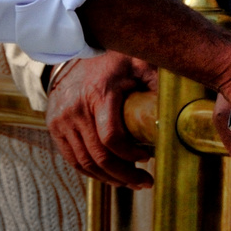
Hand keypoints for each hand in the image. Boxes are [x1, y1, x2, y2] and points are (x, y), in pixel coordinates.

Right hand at [46, 51, 157, 188]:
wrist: (75, 49)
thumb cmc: (113, 60)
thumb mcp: (138, 64)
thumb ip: (156, 84)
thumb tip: (175, 113)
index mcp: (98, 94)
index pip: (111, 138)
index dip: (130, 154)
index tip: (147, 157)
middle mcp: (75, 109)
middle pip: (98, 156)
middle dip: (124, 175)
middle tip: (144, 182)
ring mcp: (61, 119)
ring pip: (84, 162)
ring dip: (108, 178)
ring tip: (130, 182)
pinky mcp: (54, 126)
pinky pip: (72, 159)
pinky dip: (91, 171)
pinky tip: (109, 175)